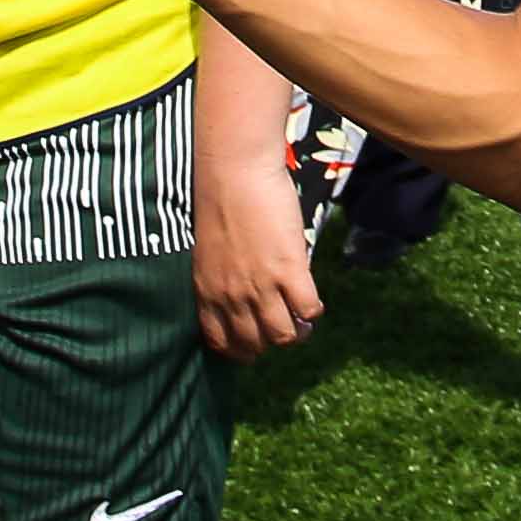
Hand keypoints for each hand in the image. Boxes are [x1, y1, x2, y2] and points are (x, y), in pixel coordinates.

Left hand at [191, 153, 321, 357]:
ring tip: (302, 316)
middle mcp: (232, 297)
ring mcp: (260, 285)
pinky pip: (308, 310)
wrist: (234, 171)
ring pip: (284, 335)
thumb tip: (249, 297)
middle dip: (271, 340)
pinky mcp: (288, 269)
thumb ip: (224, 280)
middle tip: (285, 324)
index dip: (243, 349)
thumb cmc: (221, 202)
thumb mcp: (212, 252)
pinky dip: (313, 310)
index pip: (223, 344)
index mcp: (208, 292)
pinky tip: (311, 295)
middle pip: (256, 345)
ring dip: (297, 330)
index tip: (257, 339)